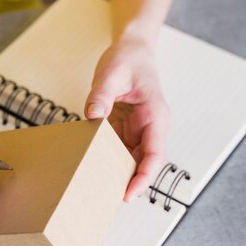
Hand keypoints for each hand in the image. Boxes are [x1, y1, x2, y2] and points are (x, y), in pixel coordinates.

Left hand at [85, 37, 169, 201]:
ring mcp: (138, 128)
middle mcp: (150, 126)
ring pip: (130, 159)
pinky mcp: (125, 127)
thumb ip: (102, 94)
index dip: (144, 178)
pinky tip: (90, 165)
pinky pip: (117, 148)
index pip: (155, 154)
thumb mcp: (112, 72)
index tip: (128, 193)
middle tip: (104, 198)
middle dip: (128, 182)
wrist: (133, 47)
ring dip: (116, 172)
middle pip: (143, 162)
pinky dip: (105, 158)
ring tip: (95, 187)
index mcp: (155, 116)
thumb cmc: (129, 58)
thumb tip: (93, 116)